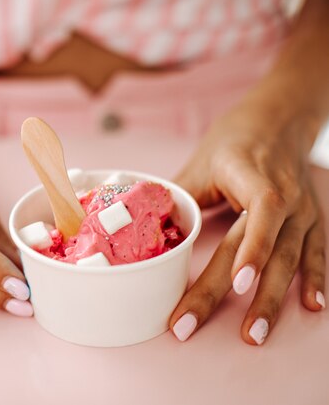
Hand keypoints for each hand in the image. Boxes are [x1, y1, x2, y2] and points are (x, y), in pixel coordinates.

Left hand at [169, 102, 325, 344]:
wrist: (280, 117)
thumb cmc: (235, 140)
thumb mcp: (201, 162)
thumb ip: (178, 196)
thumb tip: (140, 226)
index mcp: (255, 178)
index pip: (260, 217)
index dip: (251, 251)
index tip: (235, 284)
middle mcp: (286, 196)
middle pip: (266, 250)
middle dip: (240, 294)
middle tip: (204, 325)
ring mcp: (303, 210)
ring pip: (292, 260)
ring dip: (273, 300)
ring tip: (254, 334)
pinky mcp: (312, 219)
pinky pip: (316, 253)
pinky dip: (315, 280)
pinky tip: (311, 307)